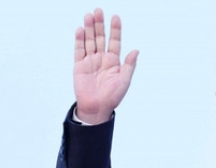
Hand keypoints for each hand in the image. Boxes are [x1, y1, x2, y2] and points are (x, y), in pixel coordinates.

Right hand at [73, 8, 138, 123]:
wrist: (97, 108)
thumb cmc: (112, 97)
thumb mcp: (124, 81)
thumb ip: (129, 65)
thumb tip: (136, 50)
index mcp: (114, 61)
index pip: (114, 41)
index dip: (115, 29)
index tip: (115, 17)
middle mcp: (102, 59)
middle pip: (100, 37)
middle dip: (100, 24)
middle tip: (98, 11)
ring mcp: (90, 61)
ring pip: (90, 41)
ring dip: (89, 28)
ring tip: (89, 16)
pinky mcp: (79, 66)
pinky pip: (79, 50)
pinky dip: (79, 40)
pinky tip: (80, 30)